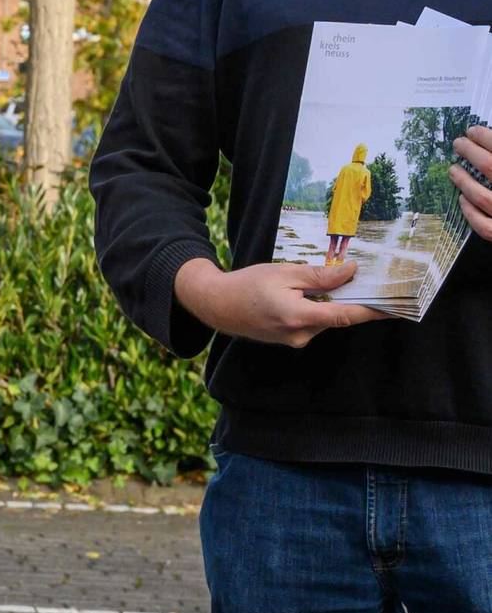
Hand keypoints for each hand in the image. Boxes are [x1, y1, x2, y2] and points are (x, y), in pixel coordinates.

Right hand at [174, 257, 382, 346]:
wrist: (216, 305)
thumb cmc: (247, 284)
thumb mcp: (283, 273)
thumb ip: (319, 276)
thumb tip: (351, 272)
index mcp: (300, 316)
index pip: (347, 315)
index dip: (374, 311)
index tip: (397, 306)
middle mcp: (301, 334)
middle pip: (337, 316)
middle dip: (347, 299)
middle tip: (357, 279)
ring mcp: (295, 340)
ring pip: (324, 319)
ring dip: (327, 303)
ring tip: (313, 282)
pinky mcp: (290, 339)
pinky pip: (312, 323)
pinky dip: (315, 309)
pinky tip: (301, 294)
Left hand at [450, 127, 491, 238]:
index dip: (486, 138)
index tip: (474, 131)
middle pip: (491, 167)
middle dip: (471, 152)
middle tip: (459, 143)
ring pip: (484, 198)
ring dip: (465, 181)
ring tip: (454, 169)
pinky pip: (485, 226)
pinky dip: (470, 212)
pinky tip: (463, 199)